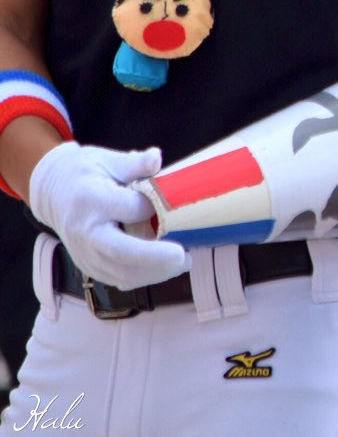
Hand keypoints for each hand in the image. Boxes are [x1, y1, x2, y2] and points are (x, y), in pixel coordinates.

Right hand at [29, 140, 190, 289]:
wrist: (55, 193)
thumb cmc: (87, 173)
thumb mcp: (108, 160)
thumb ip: (134, 163)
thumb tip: (156, 158)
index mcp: (91, 199)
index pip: (129, 208)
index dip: (154, 207)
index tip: (174, 203)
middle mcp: (85, 231)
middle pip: (121, 252)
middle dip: (155, 258)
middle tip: (183, 257)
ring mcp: (84, 253)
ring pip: (121, 272)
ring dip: (155, 272)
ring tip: (182, 263)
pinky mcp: (88, 266)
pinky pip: (118, 279)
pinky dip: (144, 277)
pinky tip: (165, 269)